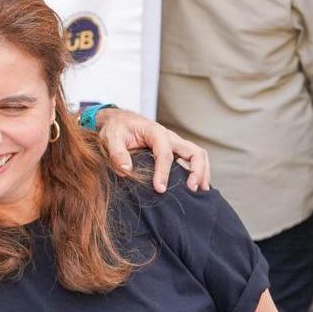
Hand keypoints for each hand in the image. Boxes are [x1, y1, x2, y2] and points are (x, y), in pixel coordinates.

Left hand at [94, 108, 209, 192]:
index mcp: (155, 132)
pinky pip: (192, 159)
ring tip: (199, 190)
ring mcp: (174, 143)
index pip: (165, 154)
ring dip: (202, 172)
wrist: (118, 121)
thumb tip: (126, 171)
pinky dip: (198, 171)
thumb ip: (117, 153)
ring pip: (197, 155)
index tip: (160, 189)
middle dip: (197, 171)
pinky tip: (195, 186)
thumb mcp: (111, 138)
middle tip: (191, 189)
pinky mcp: (174, 150)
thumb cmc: (116, 128)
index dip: (164, 172)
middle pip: (194, 152)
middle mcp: (170, 137)